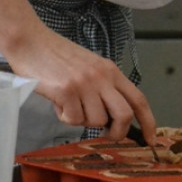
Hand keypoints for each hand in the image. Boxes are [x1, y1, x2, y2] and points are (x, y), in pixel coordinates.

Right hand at [5, 26, 155, 142]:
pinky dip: (64, 117)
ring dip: (82, 120)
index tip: (151, 140)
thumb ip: (103, 87)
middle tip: (106, 135)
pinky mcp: (66, 91)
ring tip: (69, 104)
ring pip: (96, 121)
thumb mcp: (90, 66)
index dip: (148, 123)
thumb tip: (112, 118)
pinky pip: (73, 120)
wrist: (30, 41)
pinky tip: (57, 102)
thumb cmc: (57, 56)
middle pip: (124, 115)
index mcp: (111, 71)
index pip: (139, 99)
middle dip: (118, 132)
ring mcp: (85, 84)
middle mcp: (102, 77)